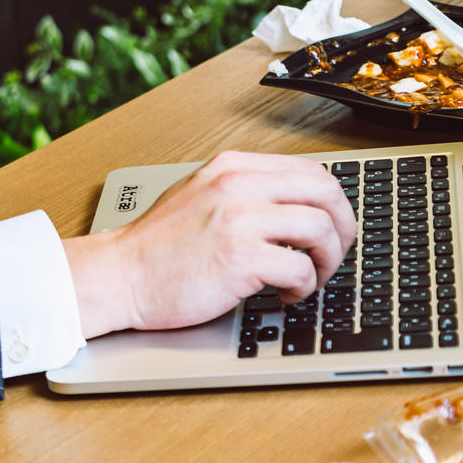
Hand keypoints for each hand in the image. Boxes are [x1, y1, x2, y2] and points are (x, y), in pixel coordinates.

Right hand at [62, 151, 354, 338]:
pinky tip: (285, 294)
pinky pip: (300, 268)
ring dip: (327, 260)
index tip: (331, 226)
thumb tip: (292, 203)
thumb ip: (241, 191)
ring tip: (309, 277)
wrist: (120, 275)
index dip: (331, 202)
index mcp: (230, 168)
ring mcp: (239, 218)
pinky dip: (304, 287)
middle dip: (342, 226)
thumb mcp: (198, 196)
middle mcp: (237, 185)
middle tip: (334, 252)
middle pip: (326, 192)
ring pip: (322, 228)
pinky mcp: (240, 257)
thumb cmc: (156, 247)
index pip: (309, 170)